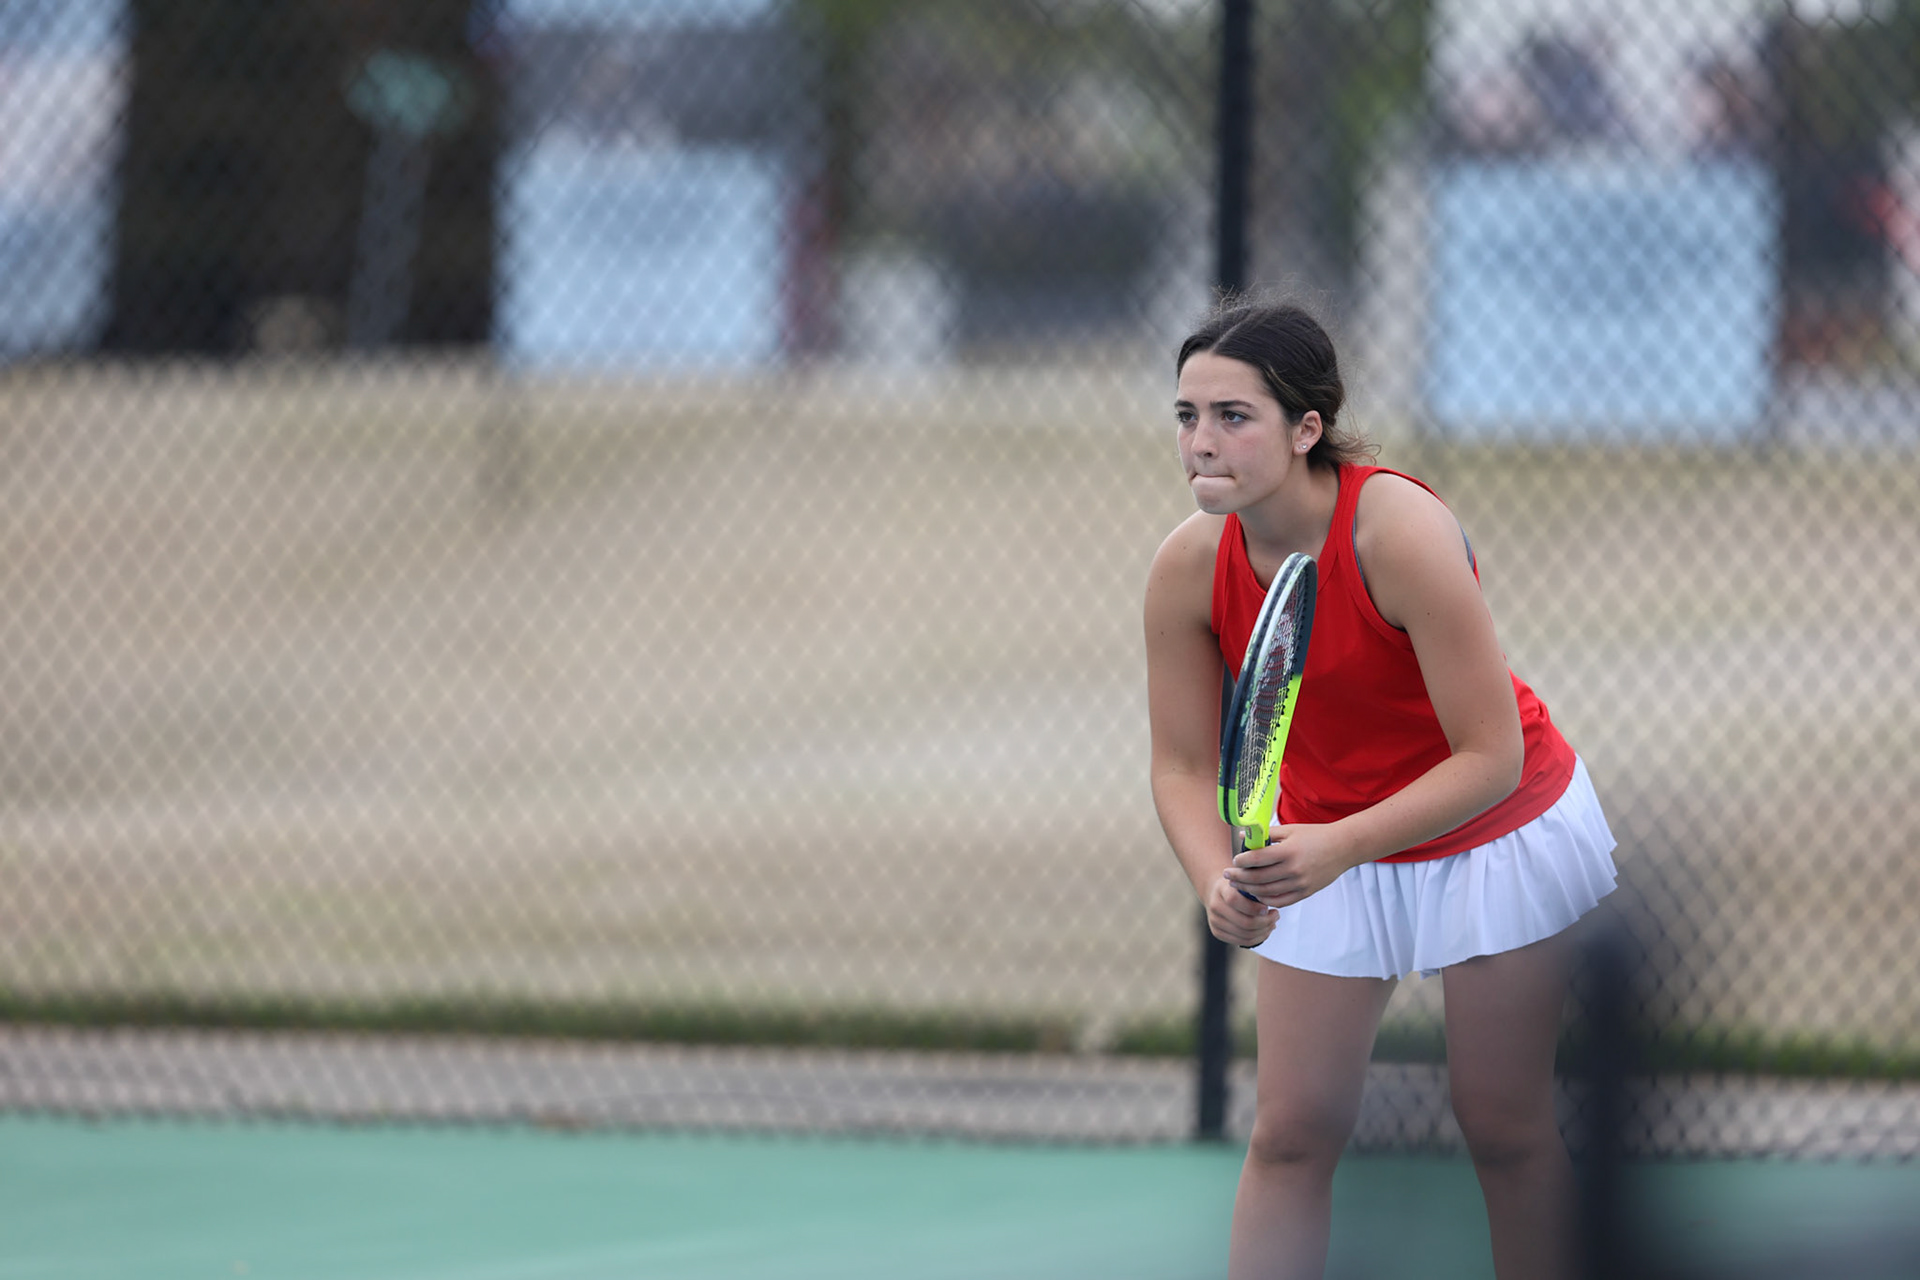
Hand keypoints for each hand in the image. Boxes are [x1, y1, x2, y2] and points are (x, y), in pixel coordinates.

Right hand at [1204, 871, 1276, 947]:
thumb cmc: (1237, 886)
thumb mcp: (1244, 881)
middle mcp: (1214, 906)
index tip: (1267, 908)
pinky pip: (1243, 941)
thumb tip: (1275, 898)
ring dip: (1264, 931)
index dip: (1253, 907)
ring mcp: (1215, 922)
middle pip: (1244, 922)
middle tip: (1276, 915)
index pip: (1234, 900)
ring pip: (1246, 934)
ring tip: (1273, 923)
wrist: (1217, 893)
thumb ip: (1255, 887)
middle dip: (1265, 922)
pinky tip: (1265, 930)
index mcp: (1221, 890)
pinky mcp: (1217, 933)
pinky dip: (1258, 938)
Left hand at [1224, 823, 1355, 908]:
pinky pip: (1281, 901)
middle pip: (1258, 878)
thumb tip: (1243, 836)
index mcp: (1288, 851)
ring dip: (1250, 890)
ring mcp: (1300, 883)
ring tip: (1239, 885)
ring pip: (1267, 892)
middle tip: (1228, 876)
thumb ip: (1267, 834)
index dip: (1242, 861)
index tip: (1234, 861)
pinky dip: (1266, 900)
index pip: (1257, 859)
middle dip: (1240, 878)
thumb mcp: (1291, 830)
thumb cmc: (1315, 835)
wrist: (1343, 848)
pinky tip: (1257, 894)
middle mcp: (1293, 869)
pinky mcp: (1306, 892)